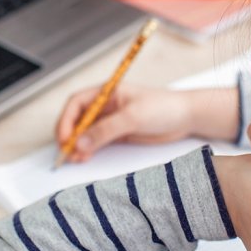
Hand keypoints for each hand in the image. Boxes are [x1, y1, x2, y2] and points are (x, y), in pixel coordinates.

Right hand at [55, 85, 195, 162]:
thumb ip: (106, 129)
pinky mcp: (118, 134)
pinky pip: (96, 142)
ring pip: (85, 132)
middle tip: (66, 152)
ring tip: (75, 158)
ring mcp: (110, 120)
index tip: (64, 137)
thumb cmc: (163, 107)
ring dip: (77, 145)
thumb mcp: (133, 117)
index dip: (66, 120)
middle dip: (69, 135)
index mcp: (106, 92)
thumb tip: (80, 142)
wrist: (186, 117)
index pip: (77, 103)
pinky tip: (85, 157)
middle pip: (77, 119)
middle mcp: (105, 106)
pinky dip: (88, 150)